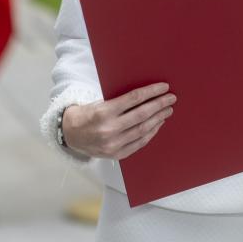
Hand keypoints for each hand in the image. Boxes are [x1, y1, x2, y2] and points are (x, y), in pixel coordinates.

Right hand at [61, 82, 175, 159]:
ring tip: (167, 110)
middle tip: (171, 98)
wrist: (71, 134)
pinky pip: (139, 143)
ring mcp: (113, 144)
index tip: (163, 87)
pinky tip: (158, 124)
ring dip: (158, 119)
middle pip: (142, 114)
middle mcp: (109, 129)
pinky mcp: (116, 154)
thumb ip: (120, 102)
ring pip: (143, 129)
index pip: (134, 98)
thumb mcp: (100, 103)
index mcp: (104, 112)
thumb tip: (146, 95)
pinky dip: (151, 133)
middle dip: (159, 105)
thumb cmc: (88, 114)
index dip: (151, 92)